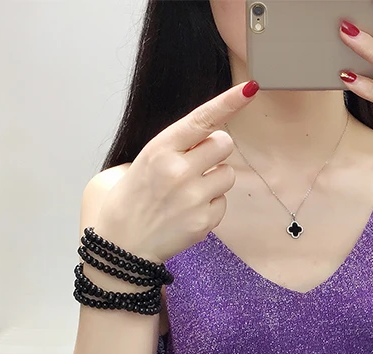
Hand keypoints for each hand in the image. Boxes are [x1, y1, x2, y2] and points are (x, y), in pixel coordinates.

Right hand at [95, 81, 259, 263]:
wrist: (122, 245)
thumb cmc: (129, 200)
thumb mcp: (139, 162)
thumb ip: (173, 149)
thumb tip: (205, 141)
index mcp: (159, 150)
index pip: (202, 119)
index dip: (229, 102)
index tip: (250, 89)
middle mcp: (179, 171)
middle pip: (224, 144)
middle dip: (216, 150)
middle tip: (198, 163)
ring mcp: (193, 198)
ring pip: (228, 174)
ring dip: (215, 180)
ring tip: (189, 193)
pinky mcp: (204, 221)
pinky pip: (223, 203)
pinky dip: (211, 206)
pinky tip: (189, 213)